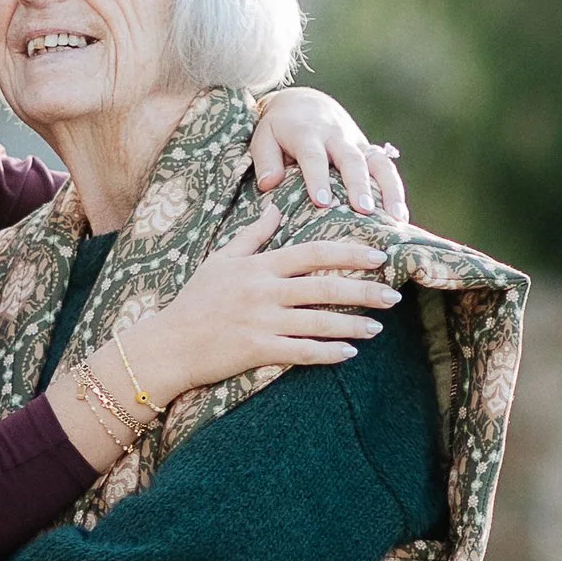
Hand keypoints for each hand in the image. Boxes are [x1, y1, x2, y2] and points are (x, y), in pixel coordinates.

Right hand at [121, 203, 398, 402]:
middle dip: (363, 292)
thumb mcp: (221, 260)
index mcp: (259, 266)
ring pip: (319, 322)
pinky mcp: (258, 350)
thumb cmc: (194, 300)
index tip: (378, 256)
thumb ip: (253, 235)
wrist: (168, 344)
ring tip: (377, 328)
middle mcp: (264, 292)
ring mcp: (262, 322)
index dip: (349, 253)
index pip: (313, 254)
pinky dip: (328, 353)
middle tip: (392, 296)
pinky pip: (302, 352)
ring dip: (352, 325)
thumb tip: (274, 207)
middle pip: (325, 288)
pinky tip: (349, 353)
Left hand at [252, 87, 407, 223]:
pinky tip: (401, 216)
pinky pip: (386, 168)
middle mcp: (335, 136)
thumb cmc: (279, 128)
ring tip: (396, 217)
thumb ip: (265, 159)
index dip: (317, 177)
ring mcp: (356, 143)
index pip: (313, 156)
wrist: (304, 103)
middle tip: (363, 210)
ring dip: (388, 189)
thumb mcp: (263, 137)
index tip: (321, 202)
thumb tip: (269, 184)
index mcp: (306, 133)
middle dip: (358, 184)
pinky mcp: (368, 150)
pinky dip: (395, 190)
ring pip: (377, 162)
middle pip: (350, 159)